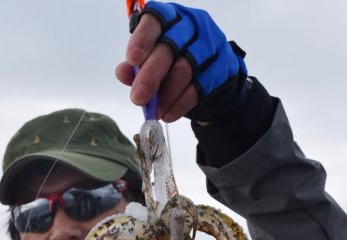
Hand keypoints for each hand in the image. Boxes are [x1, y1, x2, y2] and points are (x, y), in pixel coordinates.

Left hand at [116, 2, 246, 122]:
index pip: (156, 20)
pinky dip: (181, 104)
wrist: (211, 80)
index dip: (143, 39)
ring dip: (166, 95)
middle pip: (170, 47)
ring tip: (155, 112)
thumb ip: (137, 68)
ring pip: (185, 68)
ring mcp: (212, 43)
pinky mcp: (224, 65)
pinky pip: (200, 87)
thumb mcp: (153, 64)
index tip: (132, 60)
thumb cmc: (175, 66)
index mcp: (171, 17)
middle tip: (138, 99)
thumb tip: (122, 72)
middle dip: (151, 75)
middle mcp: (192, 24)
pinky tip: (168, 114)